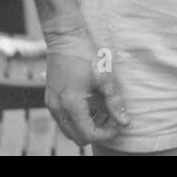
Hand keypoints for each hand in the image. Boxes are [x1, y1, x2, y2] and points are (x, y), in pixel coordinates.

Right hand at [43, 28, 129, 145]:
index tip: (119, 125)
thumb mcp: (105, 78)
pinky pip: (64, 120)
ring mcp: (52, 105)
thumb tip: (125, 122)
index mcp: (71, 104)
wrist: (65, 39)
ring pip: (69, 130)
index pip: (88, 134)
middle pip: (77, 137)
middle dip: (98, 132)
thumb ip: (114, 102)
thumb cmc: (86, 55)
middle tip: (113, 119)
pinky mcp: (51, 100)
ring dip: (88, 127)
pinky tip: (93, 106)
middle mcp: (57, 109)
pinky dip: (79, 120)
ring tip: (105, 112)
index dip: (106, 134)